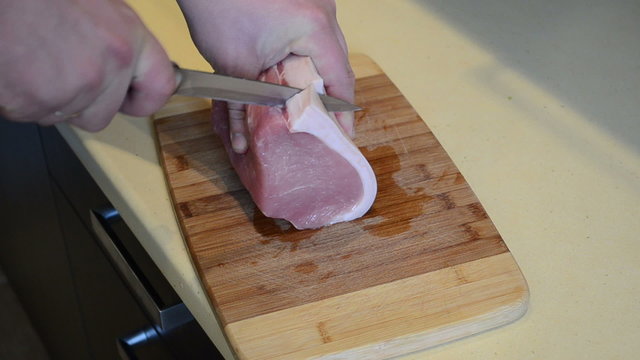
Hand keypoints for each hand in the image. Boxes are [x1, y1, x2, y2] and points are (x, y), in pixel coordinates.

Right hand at [0, 0, 175, 130]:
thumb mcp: (99, 6)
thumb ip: (120, 42)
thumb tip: (129, 68)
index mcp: (127, 39)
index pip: (159, 87)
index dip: (142, 99)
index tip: (131, 99)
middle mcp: (105, 68)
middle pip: (102, 114)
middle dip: (82, 102)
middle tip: (59, 68)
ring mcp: (70, 89)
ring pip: (66, 115)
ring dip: (50, 98)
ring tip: (35, 60)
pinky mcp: (34, 101)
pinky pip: (32, 114)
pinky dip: (23, 98)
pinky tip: (18, 68)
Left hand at [178, 0, 354, 152]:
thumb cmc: (217, 7)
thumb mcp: (233, 67)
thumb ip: (242, 109)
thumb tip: (242, 143)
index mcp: (315, 27)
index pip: (341, 78)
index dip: (342, 112)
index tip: (343, 135)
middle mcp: (323, 10)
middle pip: (339, 63)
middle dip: (333, 96)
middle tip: (327, 124)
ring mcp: (316, 0)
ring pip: (329, 47)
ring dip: (321, 75)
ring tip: (312, 103)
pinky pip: (317, 33)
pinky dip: (311, 55)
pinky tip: (297, 73)